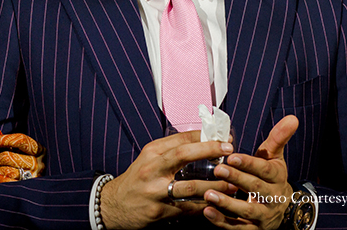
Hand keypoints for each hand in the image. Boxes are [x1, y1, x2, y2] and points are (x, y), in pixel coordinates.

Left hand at [0, 119, 45, 182]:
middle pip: (10, 157)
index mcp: (38, 149)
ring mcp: (33, 177)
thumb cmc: (24, 161)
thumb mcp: (16, 149)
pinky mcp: (27, 188)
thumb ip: (2, 137)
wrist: (38, 188)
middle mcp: (38, 163)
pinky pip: (10, 182)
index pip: (19, 140)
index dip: (0, 139)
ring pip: (7, 170)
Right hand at [100, 130, 235, 228]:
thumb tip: (201, 141)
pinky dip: (204, 206)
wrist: (114, 205)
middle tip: (230, 150)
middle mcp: (152, 169)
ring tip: (232, 185)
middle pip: (183, 155)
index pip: (180, 139)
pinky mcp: (159, 211)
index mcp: (151, 153)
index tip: (223, 136)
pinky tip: (217, 204)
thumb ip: (171, 151)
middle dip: (209, 150)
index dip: (203, 136)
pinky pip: (187, 209)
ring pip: (190, 187)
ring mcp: (155, 191)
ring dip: (214, 186)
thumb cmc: (137, 180)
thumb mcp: (149, 159)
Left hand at [202, 115, 298, 229]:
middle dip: (236, 179)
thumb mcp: (275, 157)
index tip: (232, 156)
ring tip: (209, 194)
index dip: (249, 163)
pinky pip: (237, 227)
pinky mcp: (253, 228)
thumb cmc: (271, 176)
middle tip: (218, 170)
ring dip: (227, 203)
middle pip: (255, 188)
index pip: (264, 169)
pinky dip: (222, 221)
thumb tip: (292, 118)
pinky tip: (207, 212)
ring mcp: (263, 215)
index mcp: (277, 177)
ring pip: (247, 210)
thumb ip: (278, 138)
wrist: (282, 208)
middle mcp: (272, 197)